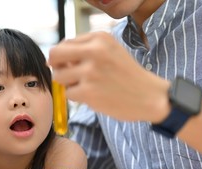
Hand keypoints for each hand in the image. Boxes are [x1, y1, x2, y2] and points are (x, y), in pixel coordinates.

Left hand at [48, 31, 169, 122]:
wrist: (149, 96)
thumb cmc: (127, 75)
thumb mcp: (110, 51)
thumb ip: (84, 50)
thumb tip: (52, 58)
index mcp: (99, 37)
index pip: (64, 43)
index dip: (64, 57)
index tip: (73, 66)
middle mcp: (94, 51)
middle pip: (55, 55)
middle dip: (57, 67)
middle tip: (67, 76)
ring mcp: (91, 71)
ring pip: (59, 76)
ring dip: (68, 84)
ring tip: (86, 87)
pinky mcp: (88, 91)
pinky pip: (68, 93)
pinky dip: (77, 97)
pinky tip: (93, 96)